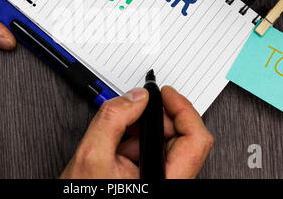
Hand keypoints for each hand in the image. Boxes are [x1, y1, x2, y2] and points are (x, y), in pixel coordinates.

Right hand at [60, 86, 213, 178]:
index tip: (166, 94)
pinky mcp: (153, 177)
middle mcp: (170, 181)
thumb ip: (113, 119)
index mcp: (164, 180)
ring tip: (122, 134)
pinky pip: (156, 152)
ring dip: (147, 130)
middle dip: (159, 118)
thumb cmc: (86, 196)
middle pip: (184, 138)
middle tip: (137, 109)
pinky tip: (121, 146)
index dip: (183, 109)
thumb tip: (135, 97)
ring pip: (169, 143)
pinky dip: (140, 140)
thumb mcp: (91, 154)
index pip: (195, 139)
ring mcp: (163, 179)